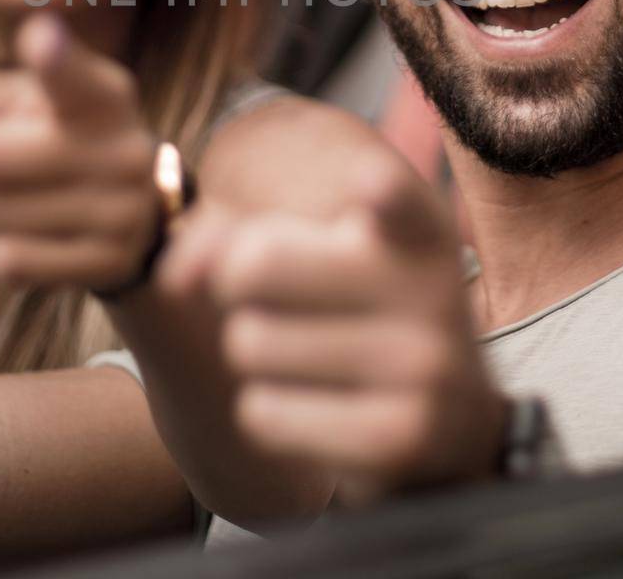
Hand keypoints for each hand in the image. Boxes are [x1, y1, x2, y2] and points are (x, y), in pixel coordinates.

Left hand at [0, 15, 163, 293]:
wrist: (131, 214)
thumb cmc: (46, 139)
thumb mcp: (1, 112)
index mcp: (100, 91)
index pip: (68, 74)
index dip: (51, 57)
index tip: (39, 40)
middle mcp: (126, 146)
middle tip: (16, 160)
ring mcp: (125, 209)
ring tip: (30, 198)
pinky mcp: (111, 263)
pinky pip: (6, 262)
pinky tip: (39, 236)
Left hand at [179, 172, 506, 505]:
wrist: (449, 429)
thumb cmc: (357, 317)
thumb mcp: (319, 258)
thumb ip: (235, 239)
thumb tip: (174, 278)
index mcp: (418, 232)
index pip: (398, 204)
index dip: (381, 192)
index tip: (369, 184)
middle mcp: (432, 293)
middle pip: (254, 266)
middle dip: (236, 288)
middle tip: (279, 306)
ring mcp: (423, 369)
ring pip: (249, 344)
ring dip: (252, 354)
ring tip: (307, 361)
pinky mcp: (399, 438)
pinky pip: (262, 414)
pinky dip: (265, 412)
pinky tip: (315, 410)